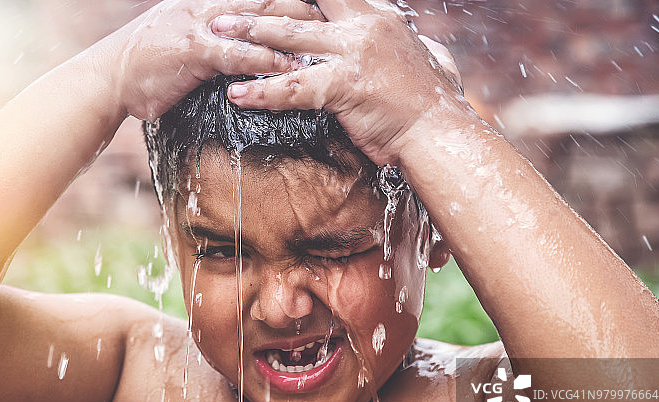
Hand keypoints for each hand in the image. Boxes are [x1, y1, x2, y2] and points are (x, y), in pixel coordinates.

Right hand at [103, 0, 324, 120]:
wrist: (109, 77)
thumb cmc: (147, 63)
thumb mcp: (185, 39)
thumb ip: (216, 37)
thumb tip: (242, 44)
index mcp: (210, 1)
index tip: (325, 5)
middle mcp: (210, 5)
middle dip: (306, 6)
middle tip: (339, 17)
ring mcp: (202, 24)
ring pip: (261, 20)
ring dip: (298, 29)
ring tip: (330, 40)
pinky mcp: (195, 51)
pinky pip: (240, 54)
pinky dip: (268, 60)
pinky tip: (292, 68)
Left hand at [211, 0, 466, 164]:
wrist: (441, 131)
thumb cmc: (434, 103)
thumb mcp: (429, 60)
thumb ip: (411, 43)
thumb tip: (412, 37)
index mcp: (379, 18)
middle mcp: (364, 27)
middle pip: (302, 6)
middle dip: (263, 3)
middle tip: (227, 3)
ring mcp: (354, 52)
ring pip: (290, 37)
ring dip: (250, 32)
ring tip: (217, 33)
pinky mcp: (347, 84)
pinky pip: (295, 87)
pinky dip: (263, 91)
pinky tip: (236, 94)